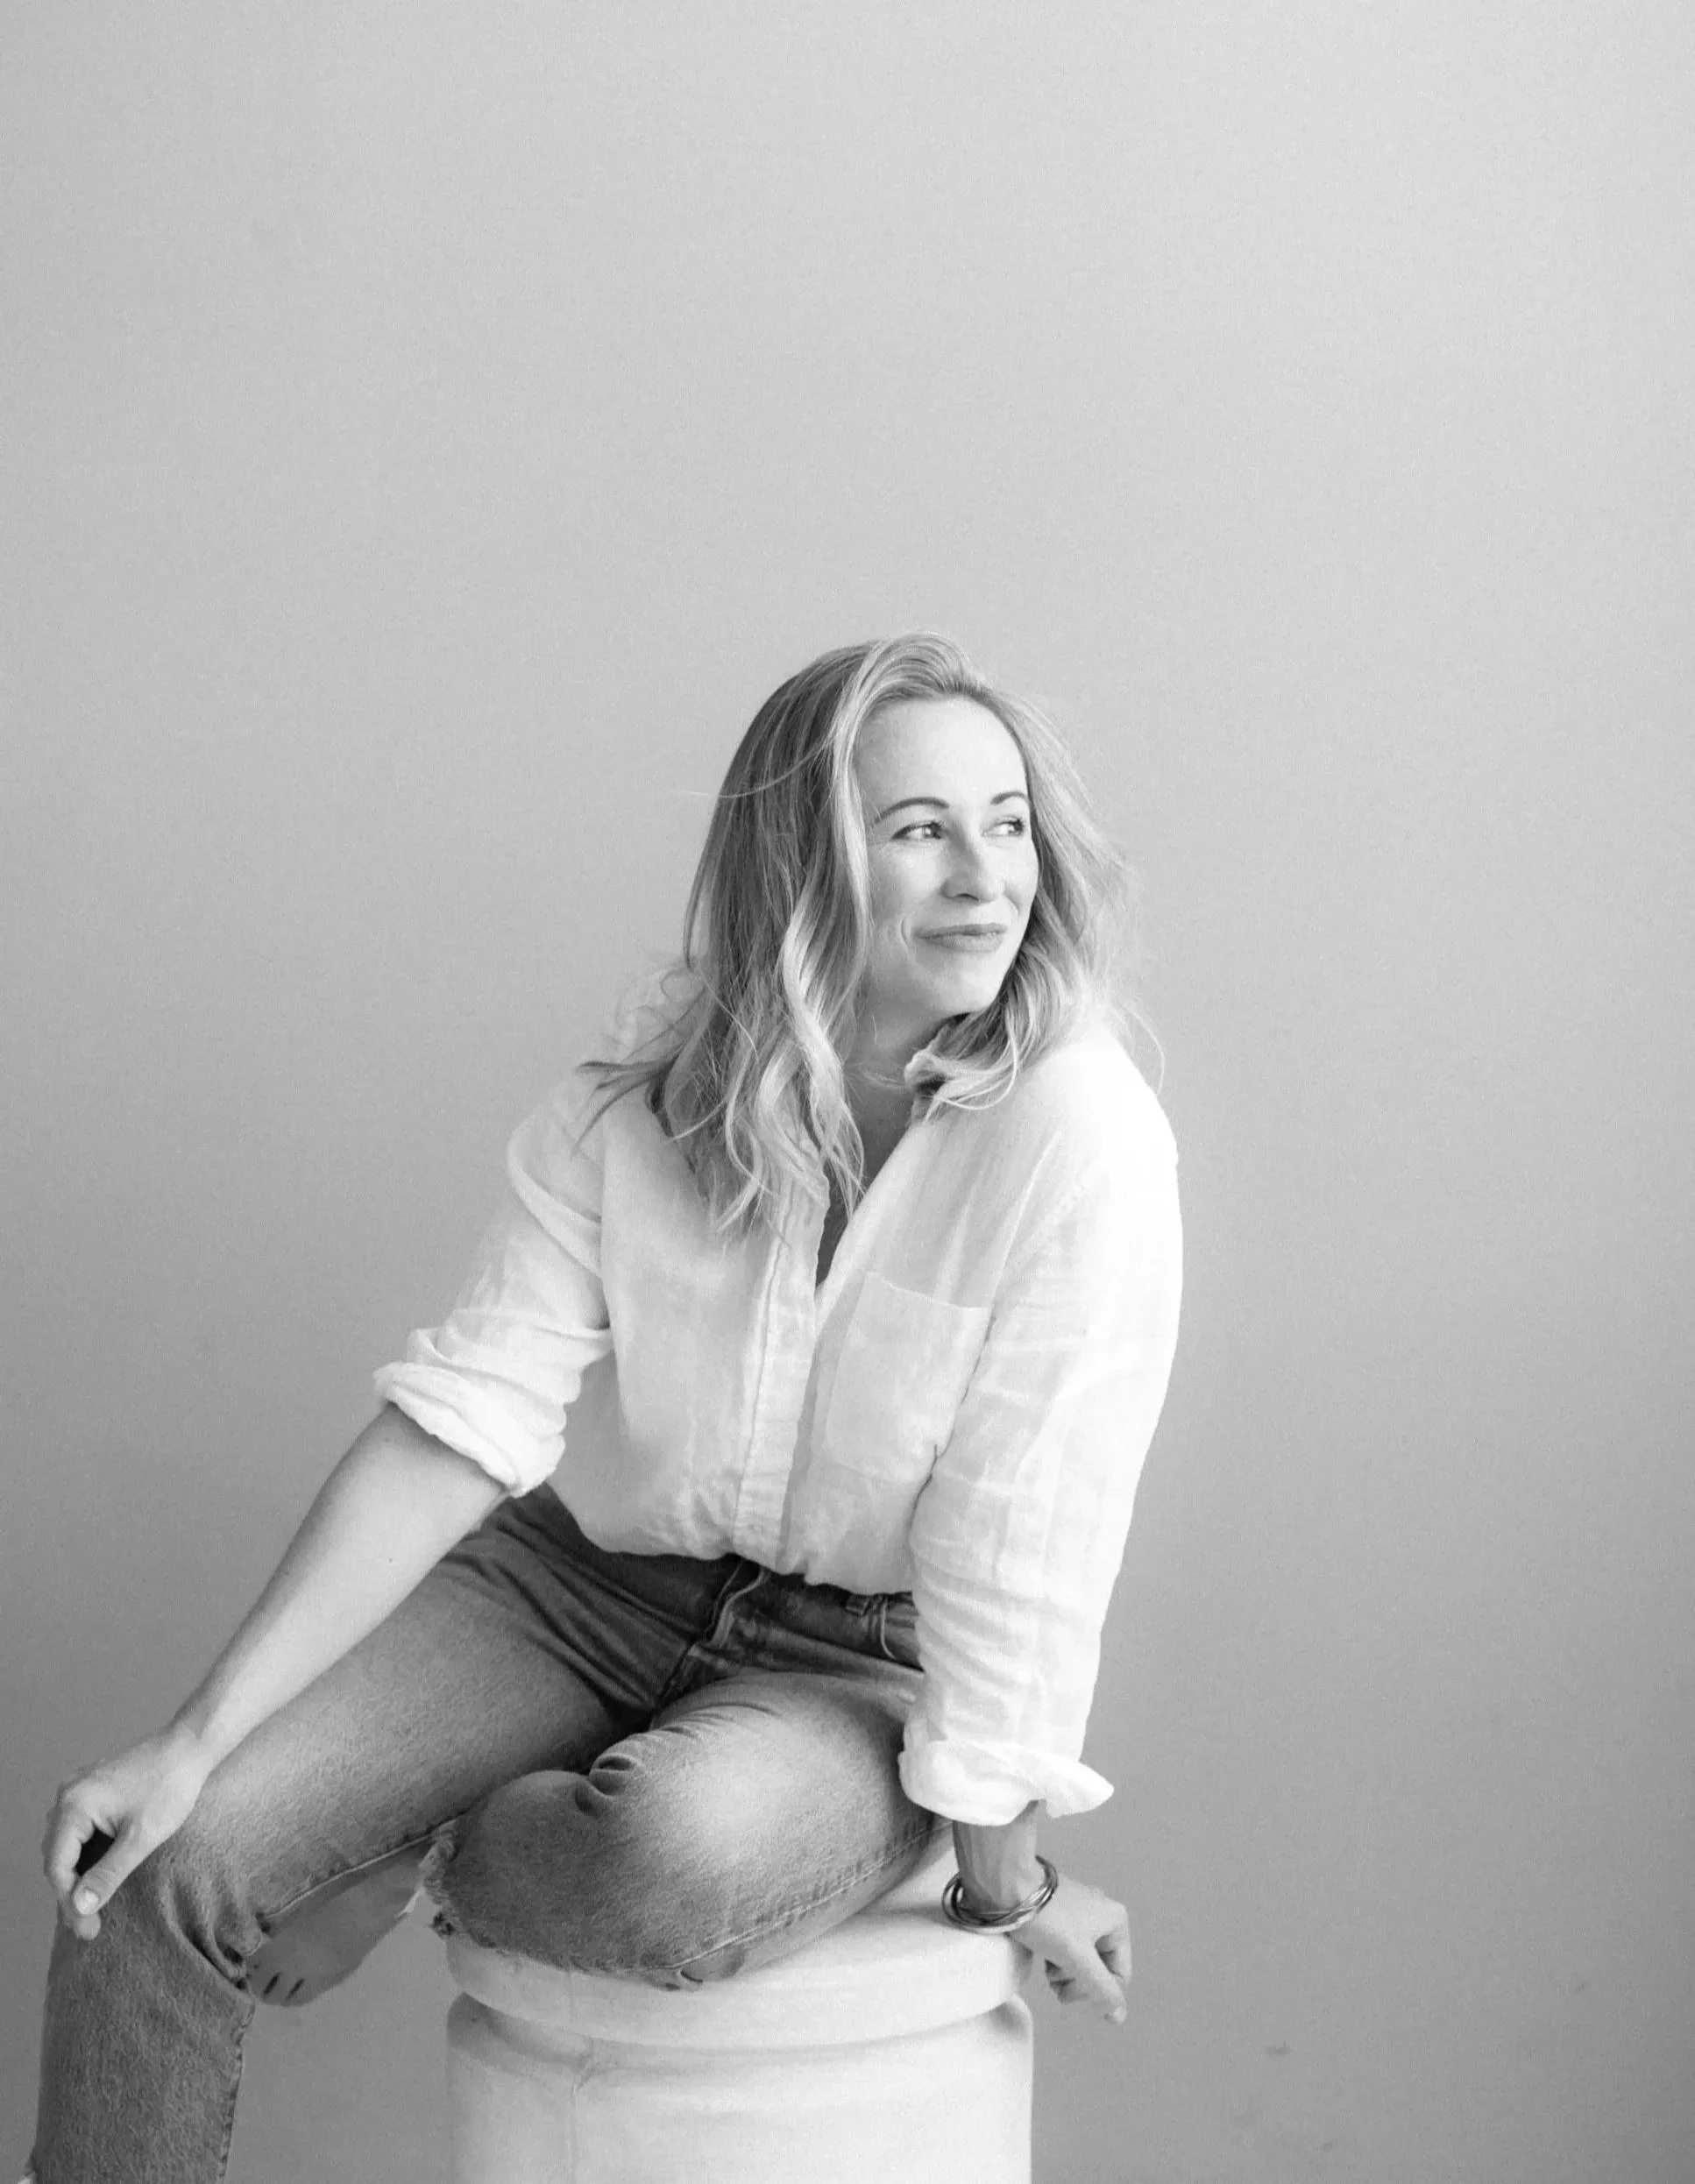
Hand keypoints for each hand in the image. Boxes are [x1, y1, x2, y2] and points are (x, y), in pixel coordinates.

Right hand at [42, 1724, 213, 1940]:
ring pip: (66, 1846)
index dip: (69, 1903)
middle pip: (57, 1857)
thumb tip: (81, 1907)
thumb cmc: (171, 1786)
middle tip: (90, 1926)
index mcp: (75, 1804)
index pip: (57, 1866)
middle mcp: (68, 1795)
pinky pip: (78, 1831)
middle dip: (71, 1893)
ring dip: (77, 1876)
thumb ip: (109, 1873)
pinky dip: (86, 1856)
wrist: (190, 1746)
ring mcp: (79, 1790)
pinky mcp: (93, 1791)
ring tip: (93, 1907)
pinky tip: (99, 1875)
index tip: (87, 1930)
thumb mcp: (141, 1837)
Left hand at [1019, 1874, 1130, 2022]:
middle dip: (1077, 1982)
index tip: (1069, 1991)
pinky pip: (1067, 1948)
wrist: (1008, 1886)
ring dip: (1065, 1973)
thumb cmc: (1047, 1920)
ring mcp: (1081, 1913)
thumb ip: (1101, 1989)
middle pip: (1100, 1970)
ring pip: (1082, 1961)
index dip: (1095, 1992)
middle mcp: (1103, 1915)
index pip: (1118, 1977)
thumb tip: (1119, 2015)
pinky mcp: (1060, 1914)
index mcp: (1116, 1921)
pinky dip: (1056, 1959)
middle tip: (1055, 1984)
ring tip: (1047, 1969)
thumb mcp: (1077, 1958)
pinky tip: (1043, 1959)